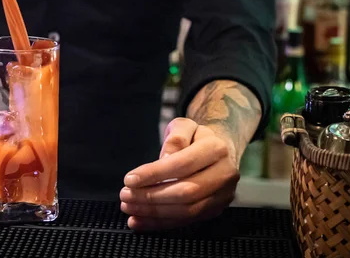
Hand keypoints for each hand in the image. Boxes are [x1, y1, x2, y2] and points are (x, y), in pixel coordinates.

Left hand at [120, 118, 240, 230]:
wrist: (220, 150)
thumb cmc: (196, 137)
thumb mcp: (184, 125)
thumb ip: (175, 138)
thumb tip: (165, 158)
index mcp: (216, 149)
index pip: (183, 164)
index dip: (155, 174)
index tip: (129, 179)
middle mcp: (224, 174)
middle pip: (186, 192)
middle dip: (151, 197)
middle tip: (125, 195)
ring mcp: (222, 196)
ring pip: (186, 211)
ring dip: (153, 213)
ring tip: (129, 207)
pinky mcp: (214, 211)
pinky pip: (185, 222)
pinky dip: (160, 224)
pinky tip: (139, 221)